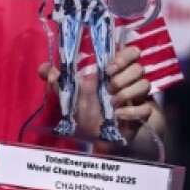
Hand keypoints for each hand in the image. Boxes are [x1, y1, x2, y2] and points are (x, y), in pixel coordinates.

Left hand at [37, 46, 153, 138]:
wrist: (103, 137)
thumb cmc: (87, 111)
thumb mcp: (70, 96)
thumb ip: (57, 80)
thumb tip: (43, 68)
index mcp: (114, 71)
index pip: (131, 52)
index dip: (124, 56)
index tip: (108, 69)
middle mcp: (129, 80)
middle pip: (139, 66)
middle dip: (123, 76)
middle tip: (108, 87)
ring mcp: (138, 97)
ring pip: (145, 84)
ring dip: (127, 93)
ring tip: (112, 102)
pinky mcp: (144, 114)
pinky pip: (147, 108)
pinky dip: (132, 112)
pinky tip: (118, 116)